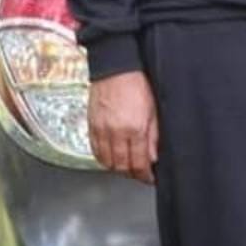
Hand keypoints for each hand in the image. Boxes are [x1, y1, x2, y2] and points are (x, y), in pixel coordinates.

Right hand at [88, 70, 159, 184]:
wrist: (116, 67)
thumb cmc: (138, 82)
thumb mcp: (154, 109)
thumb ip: (154, 135)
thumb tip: (153, 157)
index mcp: (135, 128)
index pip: (139, 163)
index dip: (145, 175)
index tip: (150, 178)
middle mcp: (116, 132)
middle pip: (122, 166)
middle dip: (132, 174)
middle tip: (140, 174)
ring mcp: (101, 130)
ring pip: (108, 162)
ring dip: (118, 168)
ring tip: (127, 167)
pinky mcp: (91, 126)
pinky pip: (95, 151)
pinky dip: (104, 159)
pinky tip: (111, 158)